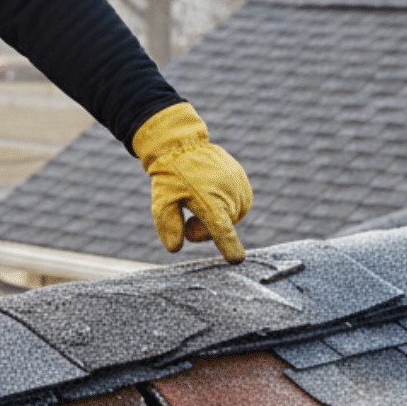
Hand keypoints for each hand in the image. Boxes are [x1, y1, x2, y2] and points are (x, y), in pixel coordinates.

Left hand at [132, 102, 251, 263]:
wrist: (183, 145)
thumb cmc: (171, 176)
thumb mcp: (162, 201)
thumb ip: (168, 225)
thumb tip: (175, 247)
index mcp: (211, 202)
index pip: (221, 231)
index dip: (229, 247)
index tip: (237, 259)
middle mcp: (230, 196)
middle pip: (221, 230)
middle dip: (203, 227)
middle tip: (188, 208)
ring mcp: (240, 188)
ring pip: (230, 218)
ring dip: (215, 214)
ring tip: (199, 195)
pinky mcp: (244, 183)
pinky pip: (235, 205)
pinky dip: (223, 203)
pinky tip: (209, 190)